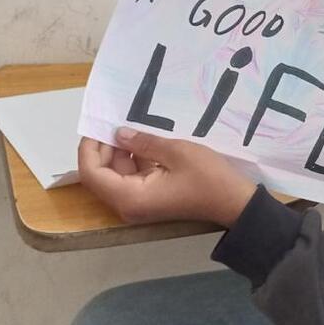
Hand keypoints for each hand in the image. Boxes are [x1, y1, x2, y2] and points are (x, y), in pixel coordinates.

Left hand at [77, 128, 256, 227]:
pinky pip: (133, 177)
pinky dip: (135, 159)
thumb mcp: (176, 152)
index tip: (98, 125)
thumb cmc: (207, 177)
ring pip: (117, 175)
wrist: (234, 202)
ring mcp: (140, 203)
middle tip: (116, 120)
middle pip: (101, 175)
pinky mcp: (151, 198)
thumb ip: (143, 142)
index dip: (89, 148)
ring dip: (120, 152)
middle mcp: (128, 204)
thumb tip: (119, 134)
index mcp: (130, 196)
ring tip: (132, 125)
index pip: (92, 174)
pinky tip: (145, 139)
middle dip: (105, 148)